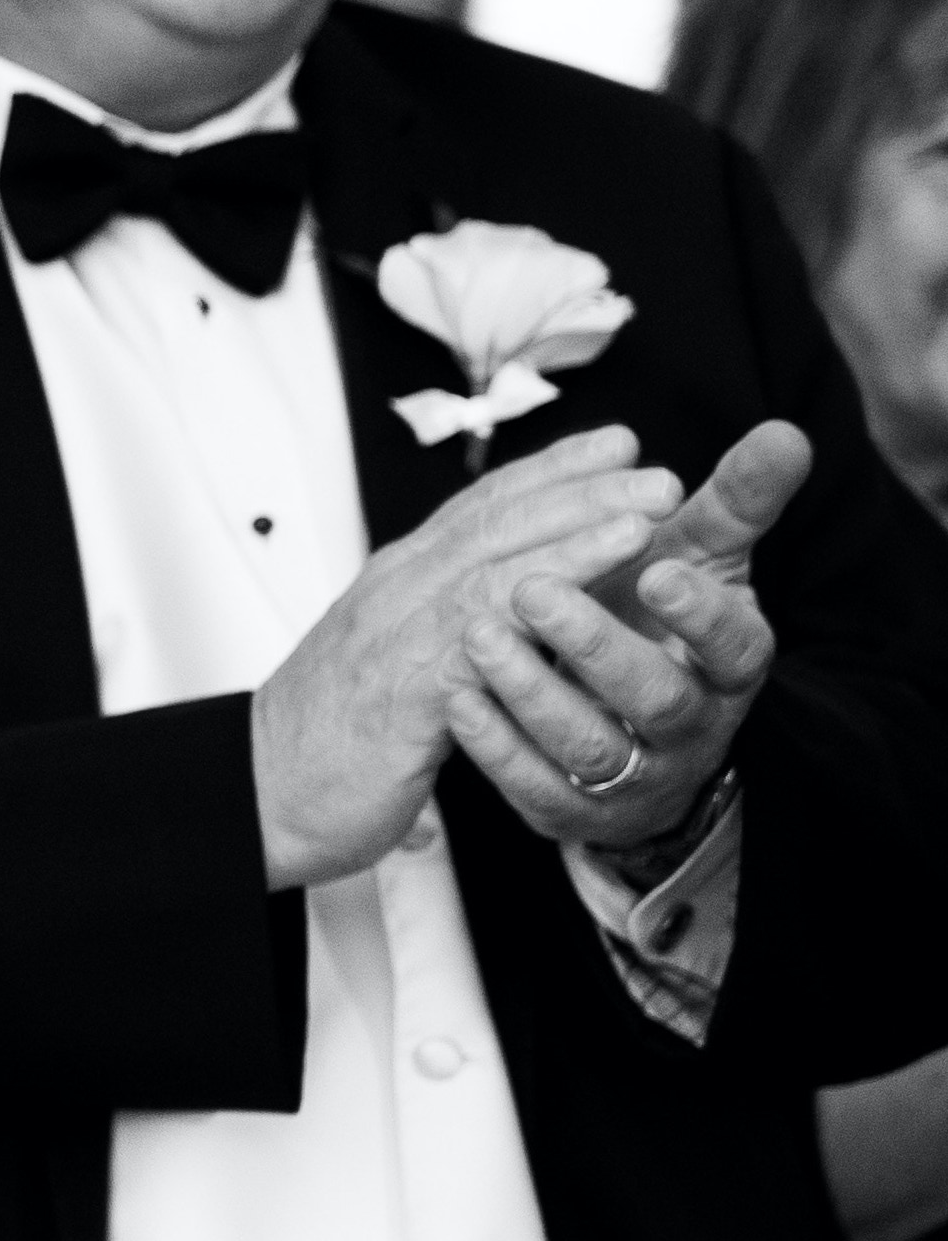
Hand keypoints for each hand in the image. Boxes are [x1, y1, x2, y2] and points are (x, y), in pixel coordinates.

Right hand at [251, 426, 678, 887]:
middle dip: (578, 485)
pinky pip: (482, 639)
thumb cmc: (323, 741)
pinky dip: (540, 607)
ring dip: (576, 532)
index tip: (612, 446)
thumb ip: (437, 627)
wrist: (255, 794)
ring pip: (494, 564)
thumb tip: (499, 617)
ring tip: (645, 512)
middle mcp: (396, 593)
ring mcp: (397, 636)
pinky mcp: (406, 692)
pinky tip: (586, 603)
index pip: (478, 509)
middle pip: (494, 521)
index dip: (548, 471)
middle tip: (650, 465)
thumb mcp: (386, 663)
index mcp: (394, 584)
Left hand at [444, 418, 807, 857]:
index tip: (658, 568)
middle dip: (596, 644)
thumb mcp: (699, 560)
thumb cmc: (658, 618)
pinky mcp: (568, 807)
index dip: (700, 612)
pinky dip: (493, 744)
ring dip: (532, 690)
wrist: (632, 724)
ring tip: (479, 635)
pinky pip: (532, 784)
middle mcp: (688, 724)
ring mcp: (629, 773)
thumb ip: (733, 502)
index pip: (732, 644)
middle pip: (654, 696)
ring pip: (588, 743)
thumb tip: (784, 433)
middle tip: (533, 590)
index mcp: (729, 663)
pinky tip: (455, 694)